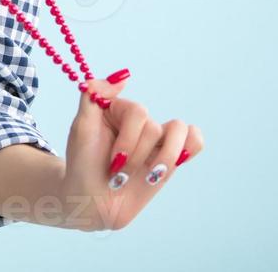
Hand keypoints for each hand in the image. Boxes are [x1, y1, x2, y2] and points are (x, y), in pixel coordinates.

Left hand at [54, 72, 204, 231]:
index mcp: (116, 108)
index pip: (139, 111)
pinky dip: (190, 148)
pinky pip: (196, 140)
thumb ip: (93, 96)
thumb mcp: (81, 128)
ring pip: (179, 132)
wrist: (93, 201)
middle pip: (155, 127)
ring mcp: (156, 138)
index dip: (128, 139)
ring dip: (160, 160)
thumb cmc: (83, 165)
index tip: (111, 160)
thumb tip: (122, 76)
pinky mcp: (170, 156)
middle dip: (137, 156)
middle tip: (119, 172)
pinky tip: (177, 161)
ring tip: (145, 176)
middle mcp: (138, 120)